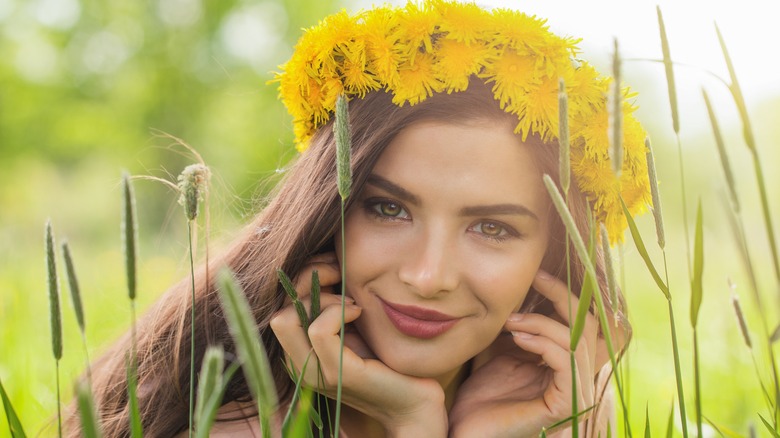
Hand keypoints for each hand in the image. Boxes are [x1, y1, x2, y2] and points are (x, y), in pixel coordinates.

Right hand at [270, 253, 446, 436]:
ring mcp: (314, 373)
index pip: (280, 306)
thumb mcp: (354, 326)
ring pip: (288, 317)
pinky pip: (318, 329)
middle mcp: (299, 366)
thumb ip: (333, 304)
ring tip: (353, 303)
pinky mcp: (336, 374)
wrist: (416, 403)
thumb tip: (323, 263)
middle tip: (342, 278)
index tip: (334, 269)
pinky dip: (337, 311)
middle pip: (277, 309)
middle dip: (308, 282)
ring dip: (322, 298)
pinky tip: (359, 311)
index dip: (303, 279)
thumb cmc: (388, 360)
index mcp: (300, 354)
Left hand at [448, 270, 624, 437]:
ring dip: (543, 321)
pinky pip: (568, 360)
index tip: (536, 272)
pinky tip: (517, 336)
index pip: (581, 319)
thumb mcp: (502, 347)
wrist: (467, 428)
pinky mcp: (565, 403)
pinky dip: (543, 341)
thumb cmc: (482, 393)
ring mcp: (575, 391)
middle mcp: (578, 375)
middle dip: (561, 295)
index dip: (562, 291)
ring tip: (511, 320)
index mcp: (567, 360)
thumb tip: (520, 286)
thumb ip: (518, 322)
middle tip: (534, 278)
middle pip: (589, 323)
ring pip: (579, 339)